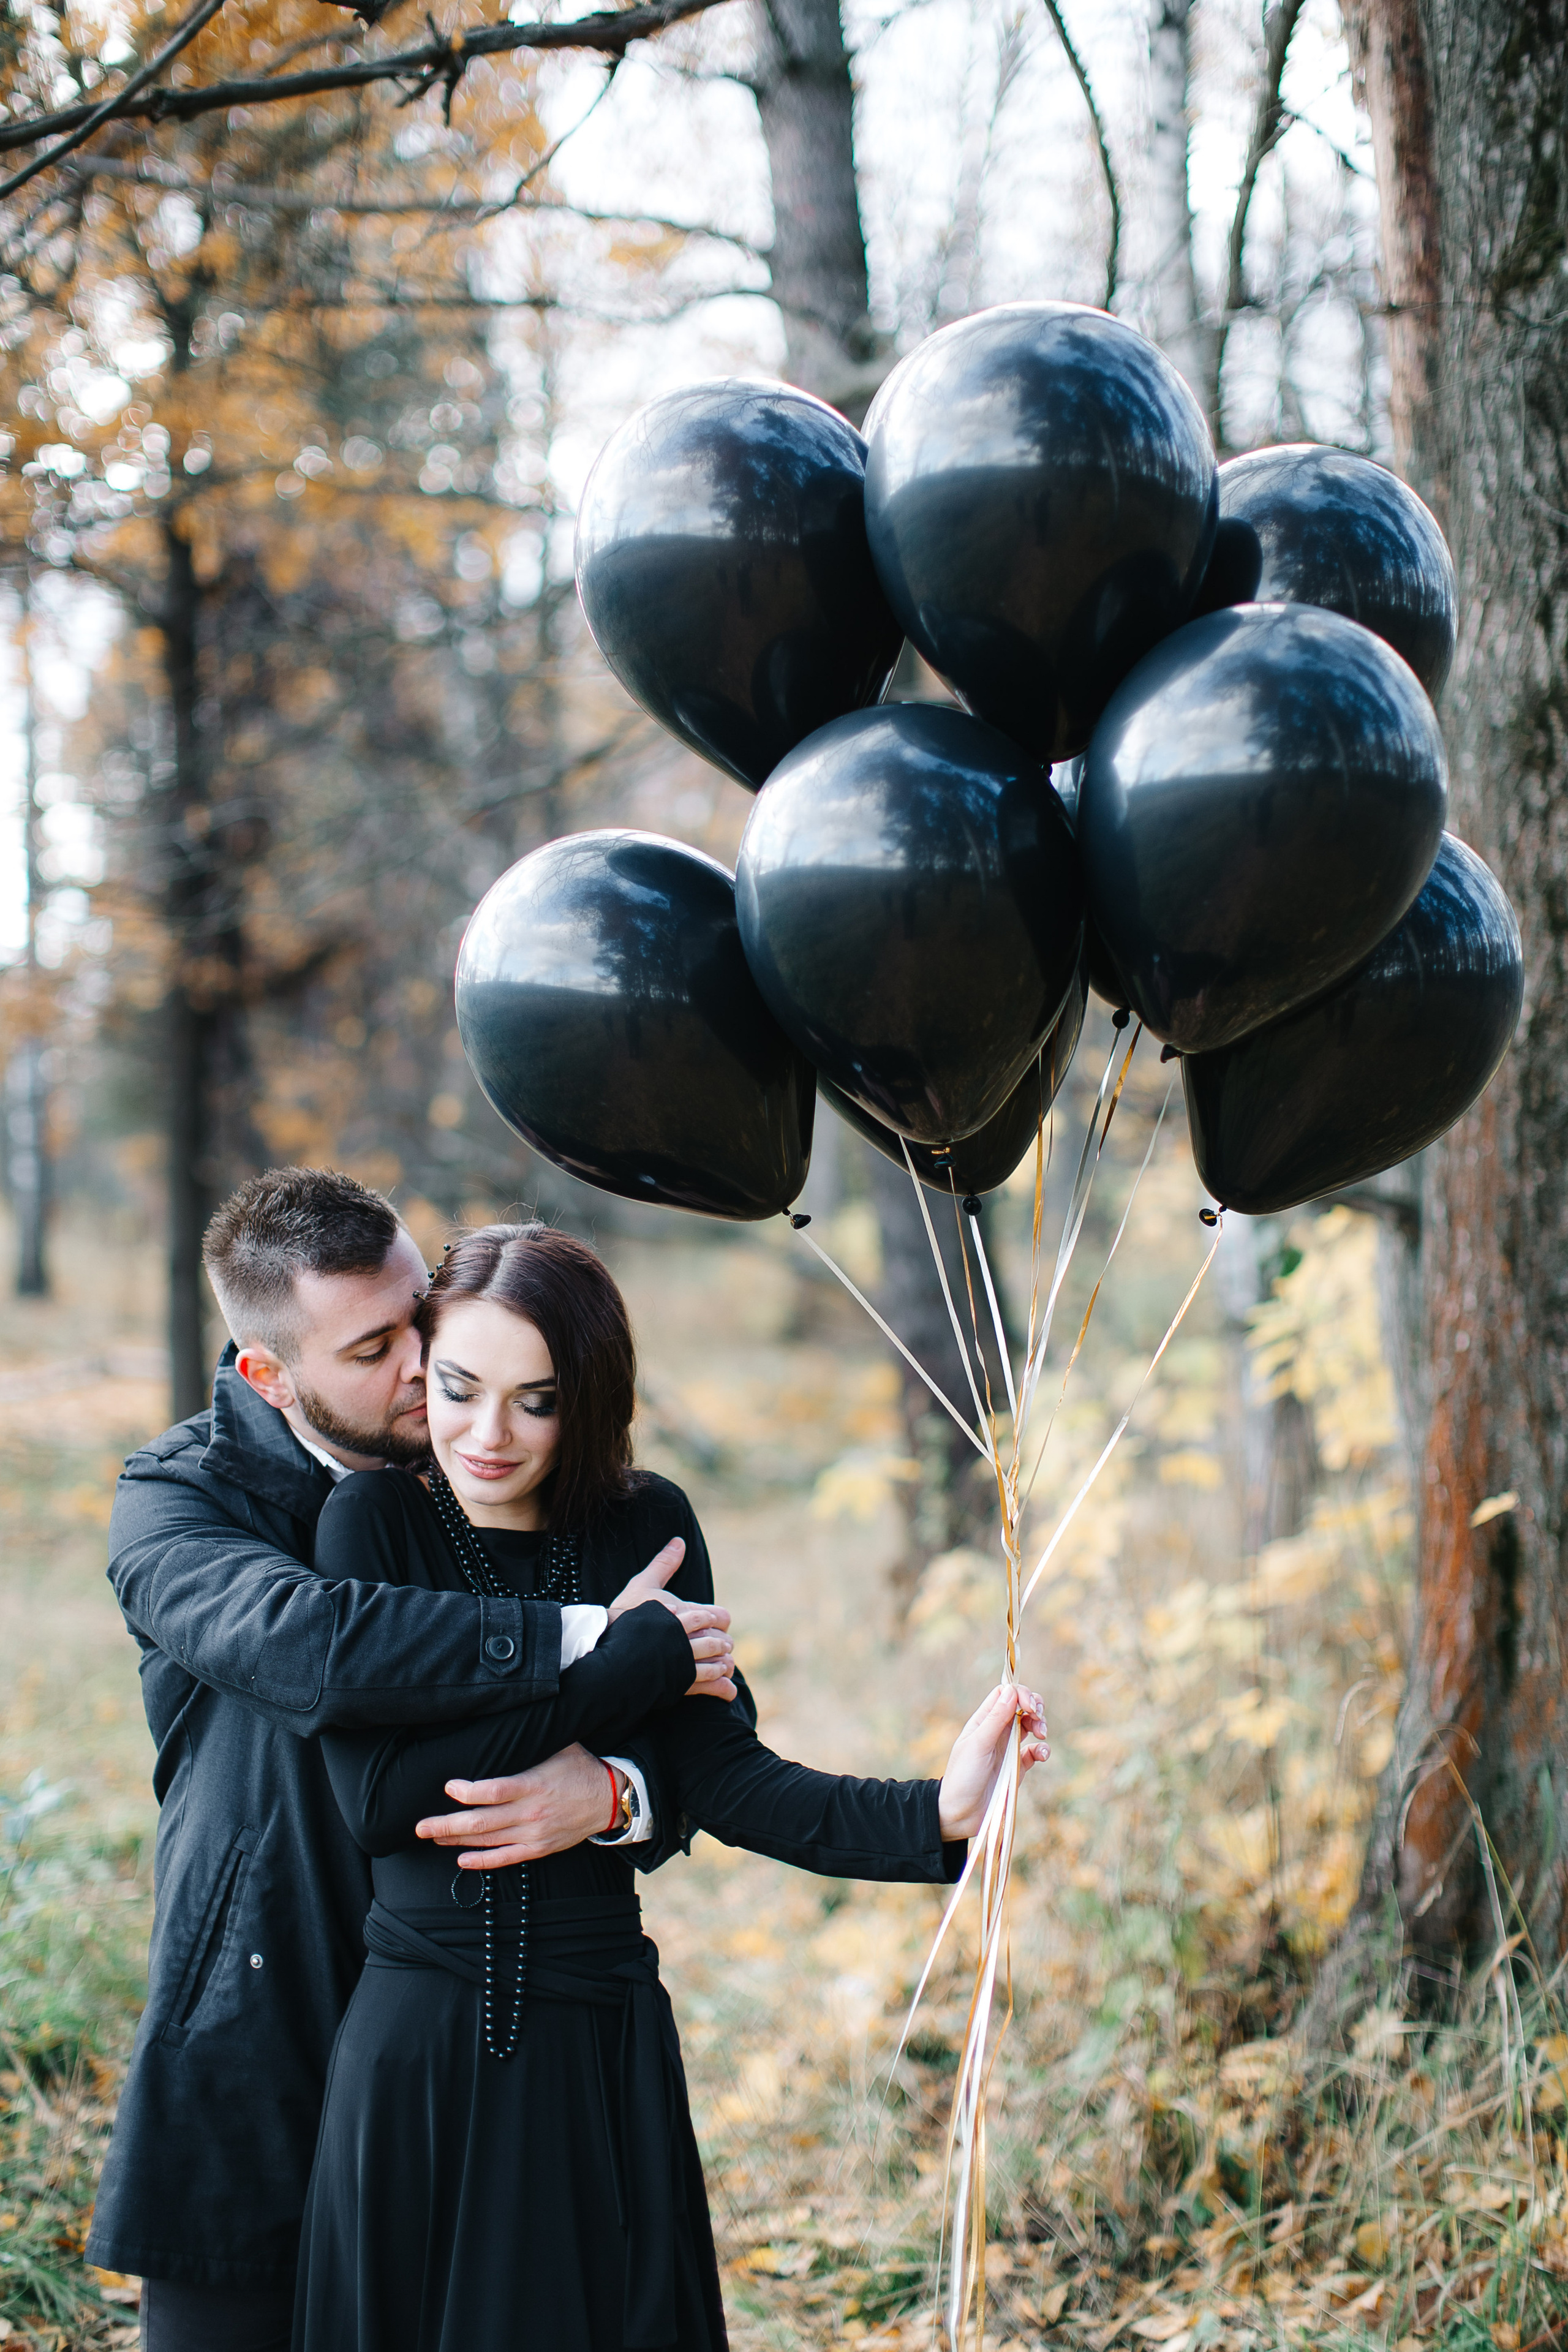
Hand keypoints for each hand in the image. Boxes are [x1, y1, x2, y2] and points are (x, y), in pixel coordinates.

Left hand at [417, 1743, 617, 1869]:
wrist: (609, 1799)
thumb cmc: (580, 1768)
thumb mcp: (559, 1745)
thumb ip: (531, 1737)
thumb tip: (508, 1711)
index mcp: (533, 1785)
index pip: (494, 1792)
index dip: (468, 1792)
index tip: (449, 1787)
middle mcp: (530, 1813)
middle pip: (481, 1822)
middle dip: (447, 1824)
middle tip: (420, 1826)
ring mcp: (533, 1834)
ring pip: (487, 1841)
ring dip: (456, 1839)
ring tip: (433, 1835)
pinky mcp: (538, 1848)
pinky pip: (505, 1859)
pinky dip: (482, 1862)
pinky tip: (461, 1859)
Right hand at [608, 1535, 736, 1700]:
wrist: (607, 1652)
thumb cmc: (625, 1616)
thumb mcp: (642, 1585)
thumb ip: (664, 1564)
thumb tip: (679, 1541)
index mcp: (688, 1614)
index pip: (721, 1617)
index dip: (718, 1621)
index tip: (710, 1623)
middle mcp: (692, 1639)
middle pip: (723, 1642)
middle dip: (721, 1644)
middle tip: (717, 1645)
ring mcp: (688, 1663)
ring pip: (720, 1664)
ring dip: (723, 1665)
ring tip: (720, 1665)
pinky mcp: (682, 1684)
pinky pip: (713, 1686)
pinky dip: (723, 1688)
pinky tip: (725, 1688)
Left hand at [936, 1685, 1048, 1842]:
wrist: (960, 1813)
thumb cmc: (963, 1776)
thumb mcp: (978, 1745)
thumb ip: (995, 1719)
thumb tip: (1012, 1691)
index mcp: (984, 1721)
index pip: (1005, 1694)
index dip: (1020, 1694)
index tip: (1030, 1707)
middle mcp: (997, 1731)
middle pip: (1021, 1707)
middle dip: (1035, 1707)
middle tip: (1038, 1717)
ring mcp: (1008, 1749)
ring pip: (1030, 1727)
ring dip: (1041, 1725)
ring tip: (1042, 1734)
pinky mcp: (1017, 1767)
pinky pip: (1034, 1752)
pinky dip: (1042, 1750)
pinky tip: (1041, 1755)